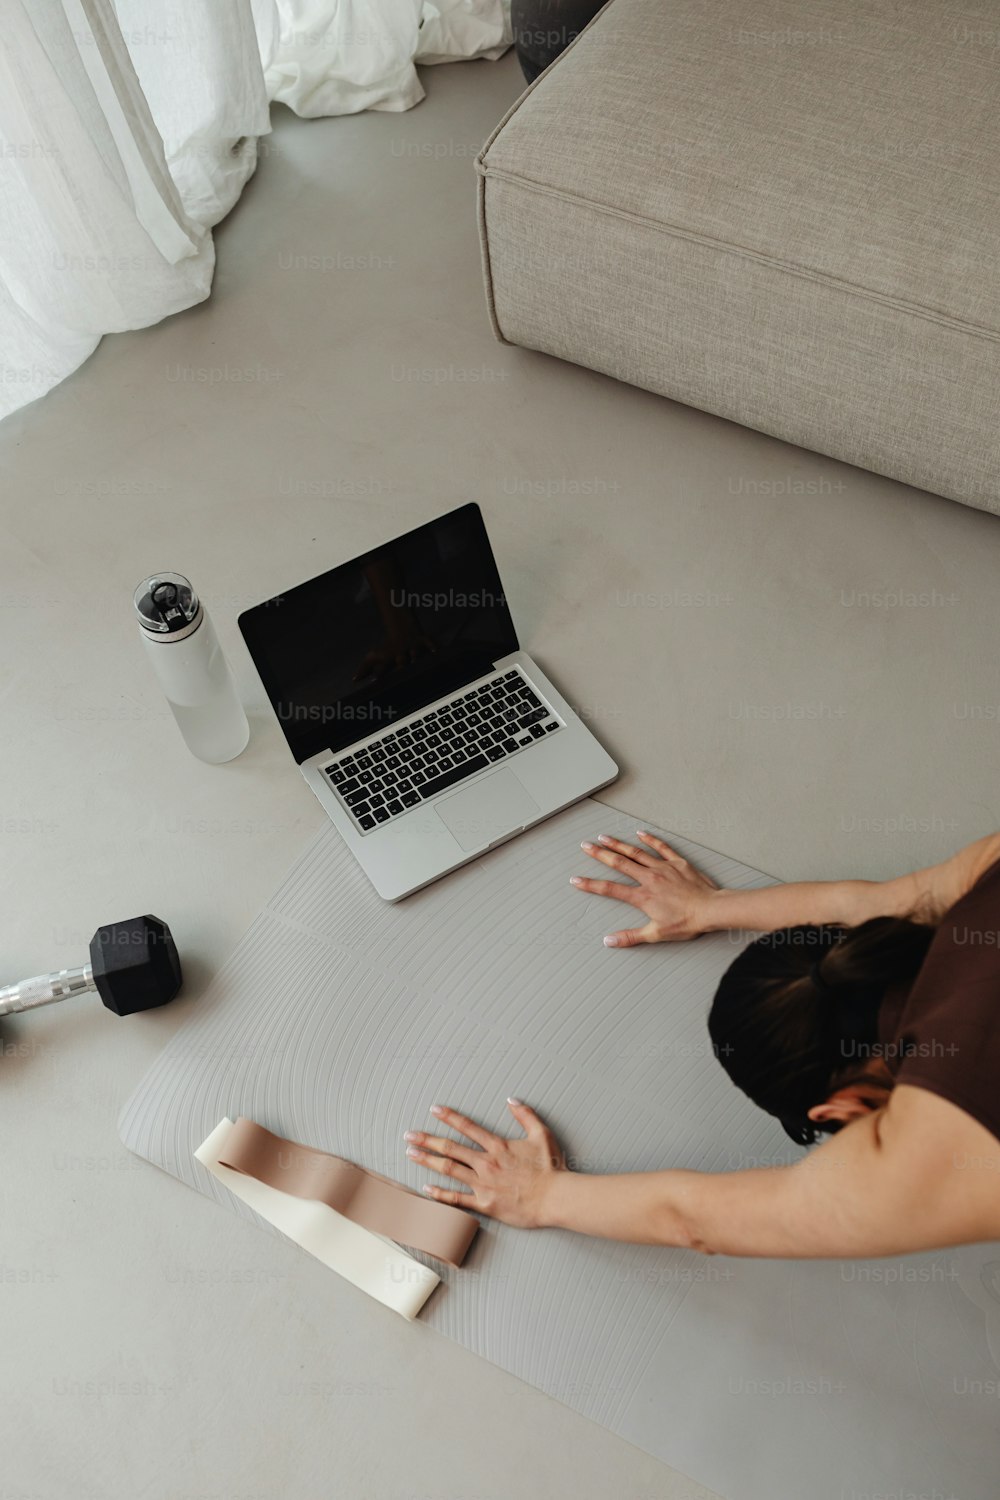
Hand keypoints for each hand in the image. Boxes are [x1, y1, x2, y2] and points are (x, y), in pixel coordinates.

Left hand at [403, 1100, 565, 1228]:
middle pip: (451, 1148)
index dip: (449, 1117)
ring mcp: (483, 1184)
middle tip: (410, 1135)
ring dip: (428, 1161)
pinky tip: (426, 1189)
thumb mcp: (541, 1134)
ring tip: (411, 1155)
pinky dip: (440, 1194)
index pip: (467, 1127)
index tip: (434, 1110)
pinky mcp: (485, 1203)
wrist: (554, 1198)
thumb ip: (525, 1115)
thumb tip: (511, 1100)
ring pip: (449, 1170)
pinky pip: (457, 1199)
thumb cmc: (549, 1168)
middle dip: (427, 1140)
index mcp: (498, 1146)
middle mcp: (486, 1163)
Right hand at [570, 830, 719, 945]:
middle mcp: (649, 878)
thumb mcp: (656, 934)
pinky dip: (650, 840)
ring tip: (604, 837)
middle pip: (619, 864)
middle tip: (585, 846)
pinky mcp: (677, 862)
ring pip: (636, 852)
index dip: (590, 885)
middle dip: (600, 854)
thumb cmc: (687, 922)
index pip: (610, 889)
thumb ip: (631, 937)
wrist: (711, 909)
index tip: (576, 880)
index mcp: (642, 897)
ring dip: (618, 844)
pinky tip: (640, 833)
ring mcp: (663, 868)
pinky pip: (661, 848)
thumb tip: (609, 941)